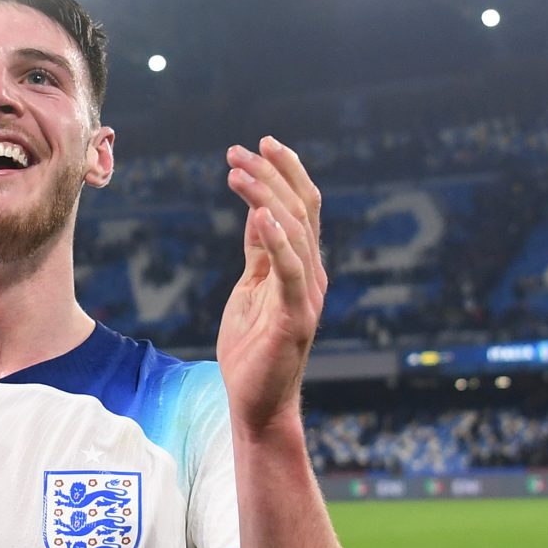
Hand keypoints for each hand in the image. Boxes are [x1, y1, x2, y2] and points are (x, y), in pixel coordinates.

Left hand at [218, 137, 329, 431]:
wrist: (257, 404)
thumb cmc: (252, 350)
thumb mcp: (250, 289)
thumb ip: (258, 253)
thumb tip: (255, 211)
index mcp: (302, 266)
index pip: (301, 207)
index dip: (284, 172)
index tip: (260, 144)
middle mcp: (311, 274)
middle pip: (301, 209)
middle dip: (271, 173)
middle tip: (238, 150)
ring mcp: (306, 295)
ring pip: (294, 230)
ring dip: (264, 195)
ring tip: (235, 171)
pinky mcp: (295, 316)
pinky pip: (288, 269)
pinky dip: (276, 238)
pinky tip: (257, 213)